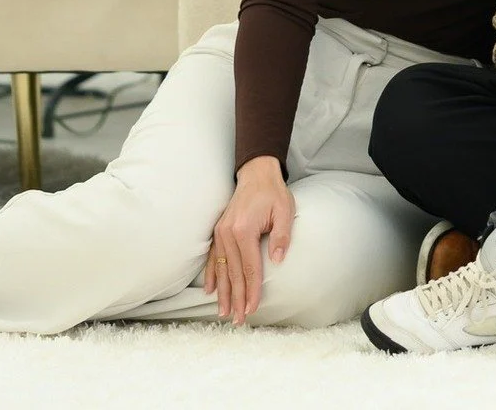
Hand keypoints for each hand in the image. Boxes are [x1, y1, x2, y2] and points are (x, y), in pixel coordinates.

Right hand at [203, 155, 295, 324]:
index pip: (249, 267)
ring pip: (221, 269)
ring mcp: (220, 233)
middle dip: (236, 298)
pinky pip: (213, 258)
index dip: (252, 290)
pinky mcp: (218, 231)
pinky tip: (210, 291)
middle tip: (238, 320)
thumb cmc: (273, 193)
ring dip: (223, 292)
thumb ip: (281, 235)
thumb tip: (277, 260)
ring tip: (224, 313)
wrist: (257, 174)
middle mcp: (228, 233)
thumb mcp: (285, 210)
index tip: (252, 308)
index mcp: (244, 230)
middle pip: (233, 273)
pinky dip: (211, 275)